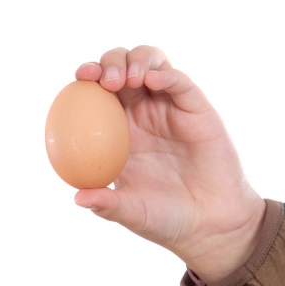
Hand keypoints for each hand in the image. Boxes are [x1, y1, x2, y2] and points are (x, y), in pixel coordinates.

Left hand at [72, 45, 265, 282]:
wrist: (209, 225)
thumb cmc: (164, 217)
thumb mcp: (130, 212)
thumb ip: (106, 204)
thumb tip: (77, 198)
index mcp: (116, 129)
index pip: (95, 91)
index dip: (87, 77)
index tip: (79, 78)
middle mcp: (141, 111)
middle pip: (121, 66)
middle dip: (109, 62)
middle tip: (104, 80)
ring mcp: (169, 107)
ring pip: (151, 62)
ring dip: (135, 60)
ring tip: (127, 80)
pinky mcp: (196, 109)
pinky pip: (180, 82)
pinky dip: (166, 74)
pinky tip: (153, 79)